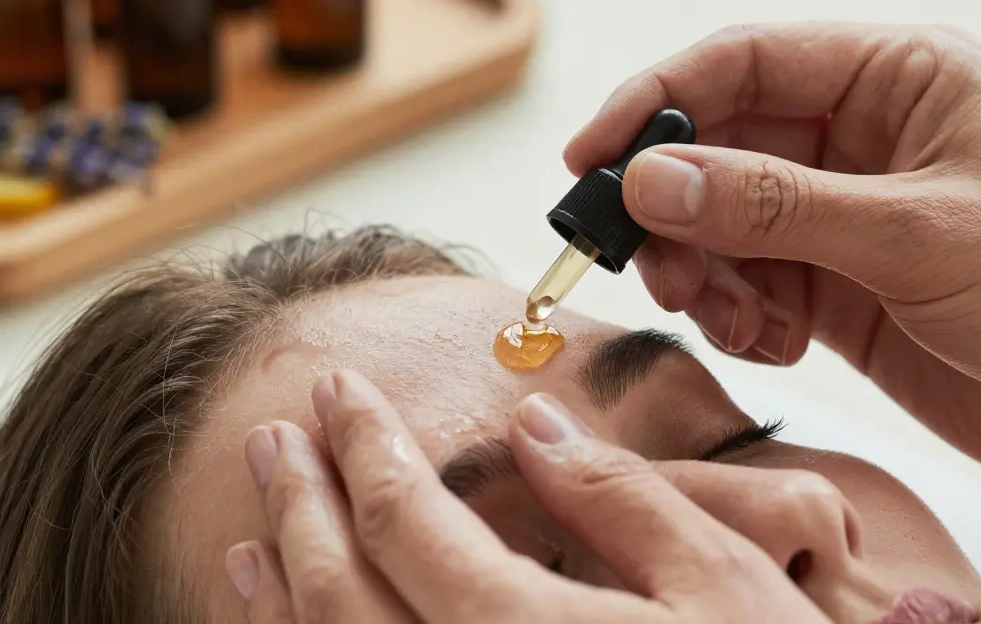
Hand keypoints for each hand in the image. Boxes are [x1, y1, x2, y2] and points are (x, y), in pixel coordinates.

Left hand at [223, 370, 827, 622]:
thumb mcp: (721, 585)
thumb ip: (620, 499)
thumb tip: (535, 424)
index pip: (406, 521)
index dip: (363, 445)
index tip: (337, 388)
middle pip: (343, 590)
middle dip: (302, 505)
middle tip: (275, 437)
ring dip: (283, 592)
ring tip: (259, 531)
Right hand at [565, 22, 980, 495]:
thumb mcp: (916, 237)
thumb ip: (773, 206)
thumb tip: (649, 178)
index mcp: (895, 79)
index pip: (742, 64)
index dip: (653, 103)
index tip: (588, 160)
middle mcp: (860, 138)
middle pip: (715, 148)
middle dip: (671, 209)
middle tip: (648, 265)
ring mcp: (843, 214)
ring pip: (718, 224)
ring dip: (700, 272)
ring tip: (724, 316)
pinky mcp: (836, 286)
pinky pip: (746, 286)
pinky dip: (738, 317)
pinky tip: (776, 343)